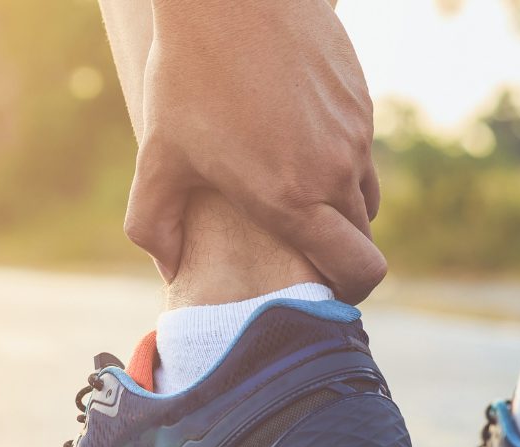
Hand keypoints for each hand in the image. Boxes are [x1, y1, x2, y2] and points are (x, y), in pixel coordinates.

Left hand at [125, 0, 384, 302]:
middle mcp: (334, 171)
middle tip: (295, 252)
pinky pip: (360, 150)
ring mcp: (354, 133)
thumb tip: (170, 270)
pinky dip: (337, 161)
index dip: (345, 294)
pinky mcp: (361, 100)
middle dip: (336, 256)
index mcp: (290, 199)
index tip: (319, 293)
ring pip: (363, 195)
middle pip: (362, 241)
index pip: (356, 272)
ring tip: (291, 195)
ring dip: (337, 208)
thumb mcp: (158, 157)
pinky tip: (293, 141)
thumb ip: (155, 225)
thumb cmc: (187, 78)